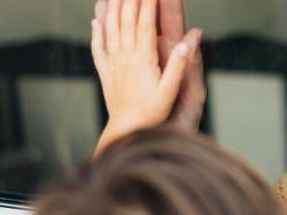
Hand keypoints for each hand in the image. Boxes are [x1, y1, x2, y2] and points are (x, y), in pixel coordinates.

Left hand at [91, 0, 198, 152]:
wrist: (126, 130)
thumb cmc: (151, 113)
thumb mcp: (170, 90)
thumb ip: (179, 64)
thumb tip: (191, 39)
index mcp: (143, 59)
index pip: (145, 23)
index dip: (149, 4)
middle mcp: (125, 57)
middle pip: (126, 21)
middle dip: (131, 0)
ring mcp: (113, 64)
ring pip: (111, 30)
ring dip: (112, 9)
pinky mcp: (105, 73)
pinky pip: (98, 48)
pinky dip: (96, 33)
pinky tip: (95, 21)